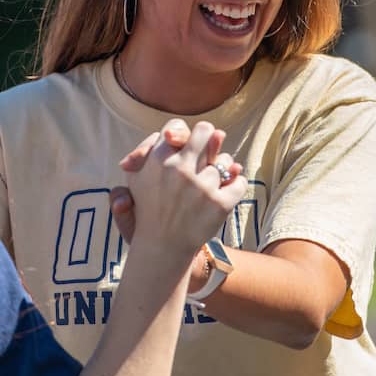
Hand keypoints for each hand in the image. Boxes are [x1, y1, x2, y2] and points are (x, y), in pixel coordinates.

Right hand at [110, 122, 240, 243]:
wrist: (162, 249)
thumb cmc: (151, 208)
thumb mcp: (136, 178)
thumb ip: (148, 149)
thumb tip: (169, 135)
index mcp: (157, 160)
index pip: (176, 127)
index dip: (182, 135)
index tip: (184, 147)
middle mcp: (179, 170)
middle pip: (206, 131)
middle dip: (209, 140)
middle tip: (206, 154)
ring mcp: (201, 188)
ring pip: (226, 160)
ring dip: (223, 170)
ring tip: (209, 185)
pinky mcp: (220, 205)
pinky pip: (239, 182)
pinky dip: (235, 187)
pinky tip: (223, 195)